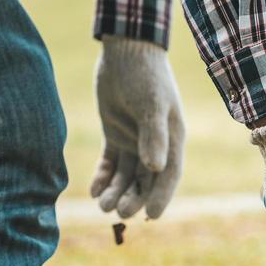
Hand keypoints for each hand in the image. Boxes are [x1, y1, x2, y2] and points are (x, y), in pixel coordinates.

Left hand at [90, 35, 184, 218]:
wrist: (126, 49)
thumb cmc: (145, 75)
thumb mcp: (151, 104)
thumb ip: (153, 135)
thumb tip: (155, 167)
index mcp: (172, 138)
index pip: (168, 175)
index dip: (161, 196)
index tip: (150, 216)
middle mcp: (156, 143)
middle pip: (146, 180)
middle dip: (133, 198)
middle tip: (117, 211)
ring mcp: (135, 139)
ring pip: (127, 175)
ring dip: (116, 191)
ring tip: (101, 205)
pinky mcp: (115, 133)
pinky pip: (110, 162)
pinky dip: (103, 177)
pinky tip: (93, 189)